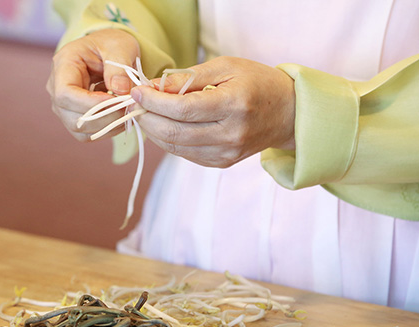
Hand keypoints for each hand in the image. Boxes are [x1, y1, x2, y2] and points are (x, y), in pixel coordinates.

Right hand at [46, 29, 139, 141]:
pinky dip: (106, 130)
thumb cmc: (111, 44)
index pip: (65, 94)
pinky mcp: (74, 117)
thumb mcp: (120, 46)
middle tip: (129, 108)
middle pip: (71, 116)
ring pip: (79, 129)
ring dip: (106, 125)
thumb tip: (121, 91)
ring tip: (127, 111)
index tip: (116, 100)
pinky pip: (87, 134)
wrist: (109, 50)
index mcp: (63, 65)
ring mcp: (63, 105)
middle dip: (103, 117)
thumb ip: (119, 67)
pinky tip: (120, 117)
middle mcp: (56, 87)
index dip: (90, 103)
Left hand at [130, 56, 295, 167]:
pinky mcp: (221, 162)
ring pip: (175, 147)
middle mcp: (231, 134)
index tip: (137, 91)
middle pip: (174, 132)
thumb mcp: (226, 67)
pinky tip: (163, 125)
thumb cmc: (257, 83)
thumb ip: (188, 77)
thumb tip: (153, 86)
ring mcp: (226, 153)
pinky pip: (184, 154)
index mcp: (234, 105)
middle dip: (147, 117)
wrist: (289, 113)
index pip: (182, 109)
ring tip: (145, 113)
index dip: (154, 101)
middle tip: (134, 104)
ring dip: (153, 131)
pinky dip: (168, 140)